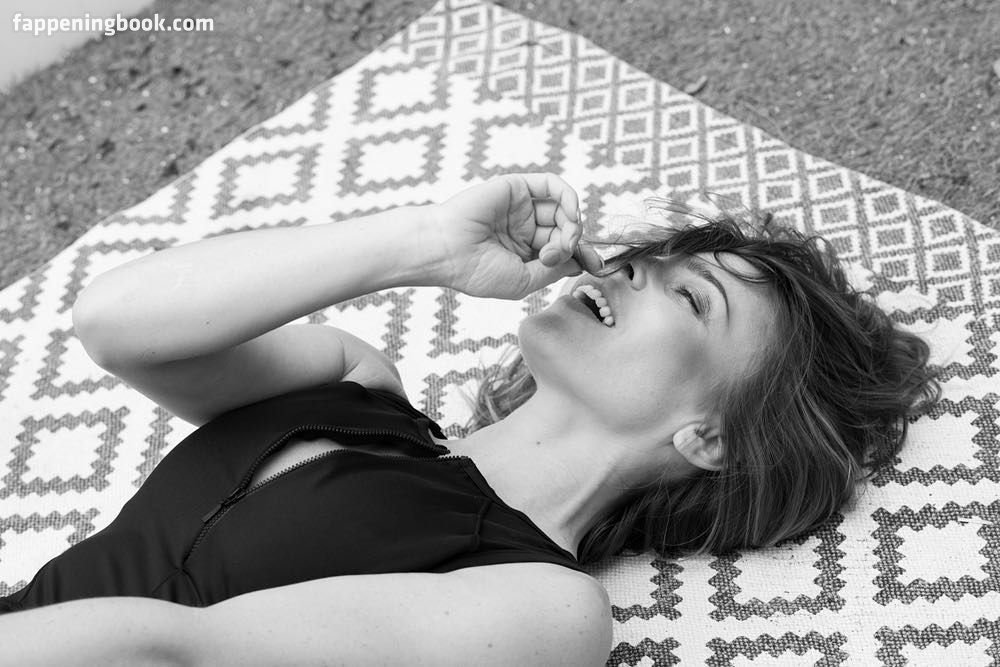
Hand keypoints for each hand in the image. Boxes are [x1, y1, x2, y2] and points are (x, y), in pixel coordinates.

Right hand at [426, 173, 602, 298]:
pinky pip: (552, 185)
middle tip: (559, 254)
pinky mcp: (517, 188)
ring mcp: (521, 208)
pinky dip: (568, 196)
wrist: (446, 250)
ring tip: (561, 240)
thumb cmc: (476, 271)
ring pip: (562, 209)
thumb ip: (554, 270)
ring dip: (572, 224)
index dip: (581, 254)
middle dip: (572, 243)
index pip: (562, 249)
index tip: (595, 264)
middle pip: (565, 229)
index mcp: (524, 253)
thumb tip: (582, 262)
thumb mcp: (524, 281)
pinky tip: (569, 212)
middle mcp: (524, 229)